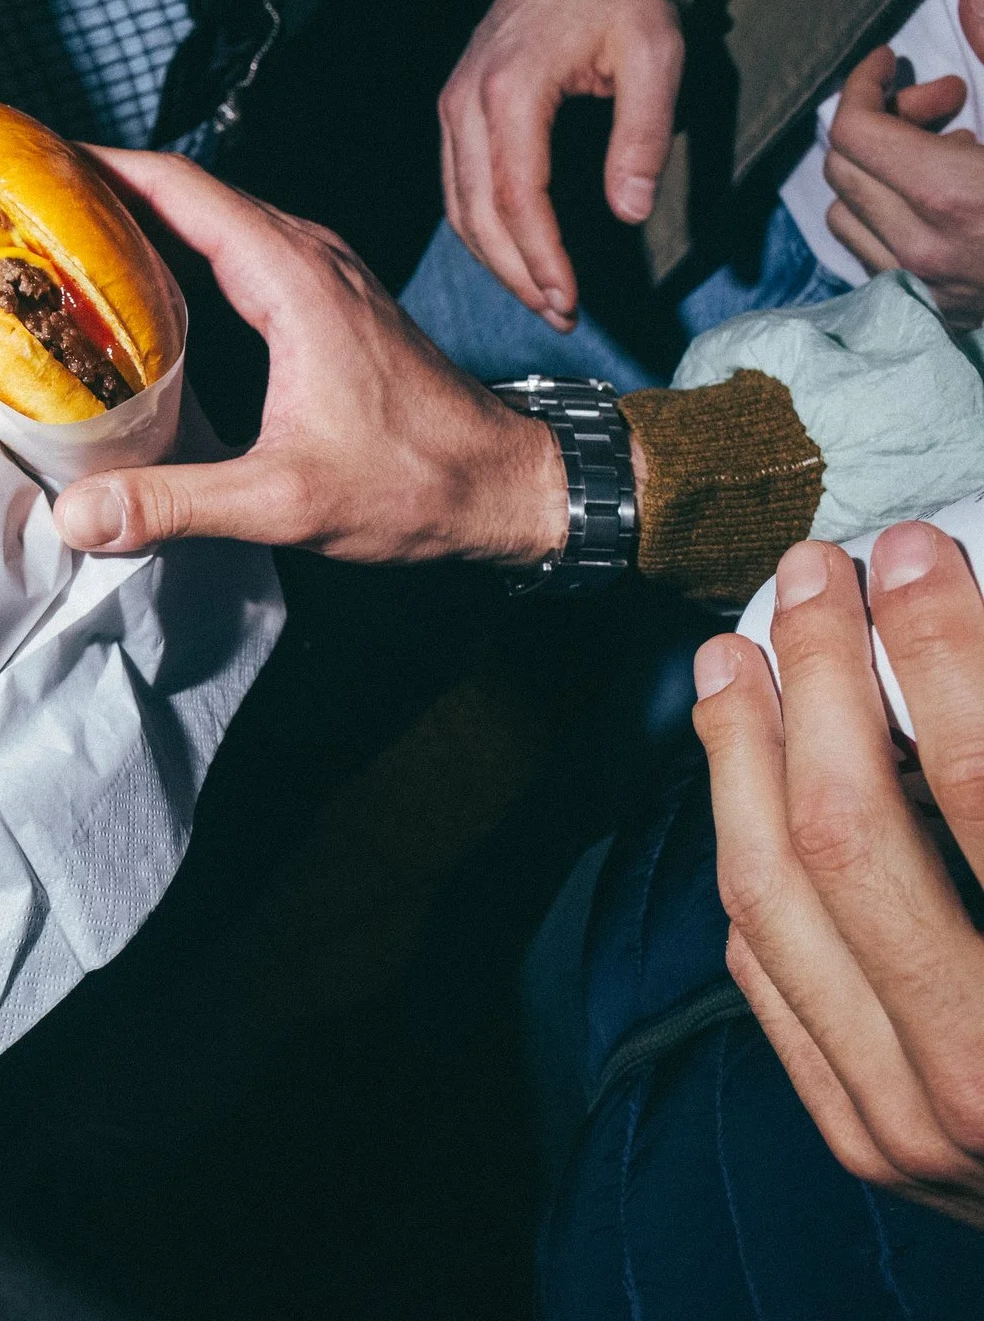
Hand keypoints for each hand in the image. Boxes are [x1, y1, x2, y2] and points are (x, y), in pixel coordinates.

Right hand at [51, 151, 569, 564]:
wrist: (508, 485)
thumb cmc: (416, 485)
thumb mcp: (286, 503)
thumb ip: (177, 504)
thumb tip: (76, 515)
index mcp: (293, 277)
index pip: (179, 187)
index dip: (97, 166)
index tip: (26, 164)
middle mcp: (306, 256)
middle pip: (185, 192)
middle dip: (99, 188)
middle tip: (15, 206)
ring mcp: (319, 274)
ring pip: (210, 218)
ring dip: (136, 218)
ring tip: (55, 238)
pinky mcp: (323, 301)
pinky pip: (235, 248)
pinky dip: (176, 250)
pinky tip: (134, 288)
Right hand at [439, 0, 682, 327]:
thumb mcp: (655, 56)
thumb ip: (641, 136)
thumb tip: (629, 213)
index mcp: (511, 93)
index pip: (517, 199)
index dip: (541, 258)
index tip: (571, 300)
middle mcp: (466, 103)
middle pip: (477, 213)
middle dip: (517, 274)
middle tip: (559, 315)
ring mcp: (453, 105)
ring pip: (458, 206)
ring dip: (495, 259)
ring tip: (540, 295)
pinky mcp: (455, 107)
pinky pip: (456, 185)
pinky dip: (481, 228)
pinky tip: (515, 251)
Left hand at [693, 525, 983, 1229]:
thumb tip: (965, 629)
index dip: (945, 650)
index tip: (920, 556)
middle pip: (849, 831)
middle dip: (823, 677)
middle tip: (813, 573)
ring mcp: (911, 1126)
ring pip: (771, 898)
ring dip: (739, 754)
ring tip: (738, 652)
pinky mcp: (866, 1143)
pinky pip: (768, 974)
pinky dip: (750, 856)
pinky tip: (742, 774)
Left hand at [821, 0, 983, 327]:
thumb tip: (969, 1)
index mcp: (950, 196)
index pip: (853, 132)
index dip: (865, 84)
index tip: (891, 60)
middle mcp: (923, 249)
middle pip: (843, 168)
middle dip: (882, 120)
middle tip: (948, 98)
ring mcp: (927, 287)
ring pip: (848, 214)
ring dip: (882, 170)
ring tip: (952, 152)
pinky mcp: (939, 310)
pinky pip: (874, 254)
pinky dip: (891, 213)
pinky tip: (951, 198)